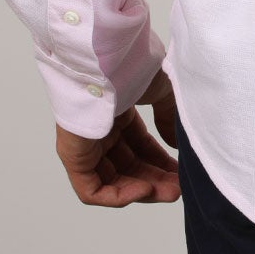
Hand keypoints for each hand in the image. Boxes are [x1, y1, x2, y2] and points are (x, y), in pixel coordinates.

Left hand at [55, 69, 180, 206]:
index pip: (138, 146)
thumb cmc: (133, 65)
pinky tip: (144, 189)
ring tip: (170, 193)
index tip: (181, 172)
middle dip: (155, 179)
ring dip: (142, 190)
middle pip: (128, 165)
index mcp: (117, 111)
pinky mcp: (73, 156)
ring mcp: (84, 143)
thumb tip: (176, 146)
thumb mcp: (161, 91)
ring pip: (113, 180)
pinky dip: (118, 195)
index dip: (160, 162)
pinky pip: (92, 189)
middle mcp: (99, 129)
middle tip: (179, 190)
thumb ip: (168, 118)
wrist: (107, 59)